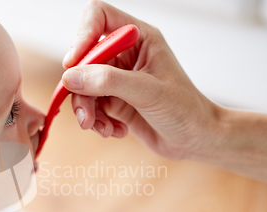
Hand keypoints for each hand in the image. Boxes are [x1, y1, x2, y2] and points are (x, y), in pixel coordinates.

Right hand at [61, 0, 218, 159]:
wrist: (195, 139)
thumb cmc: (185, 109)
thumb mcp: (148, 92)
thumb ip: (109, 81)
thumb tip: (71, 77)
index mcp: (139, 38)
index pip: (99, 17)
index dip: (82, 36)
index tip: (73, 64)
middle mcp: (125, 54)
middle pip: (83, 59)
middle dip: (81, 89)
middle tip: (86, 115)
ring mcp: (117, 78)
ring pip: (82, 86)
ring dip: (87, 111)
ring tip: (102, 128)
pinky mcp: (113, 100)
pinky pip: (90, 106)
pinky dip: (97, 121)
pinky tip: (115, 130)